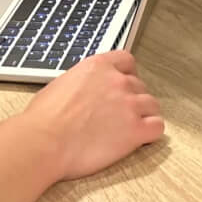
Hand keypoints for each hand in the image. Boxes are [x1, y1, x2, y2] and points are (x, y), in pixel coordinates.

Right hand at [20, 50, 162, 180]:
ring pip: (153, 106)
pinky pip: (157, 127)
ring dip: (144, 116)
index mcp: (98, 66)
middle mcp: (118, 81)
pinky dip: (150, 134)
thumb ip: (81, 83)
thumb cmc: (44, 119)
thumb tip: (82, 92)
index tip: (122, 87)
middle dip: (132, 100)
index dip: (127, 75)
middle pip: (140, 86)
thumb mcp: (60, 85)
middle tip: (119, 116)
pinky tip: (138, 140)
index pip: (127, 61)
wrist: (45, 141)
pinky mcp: (135, 129)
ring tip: (128, 129)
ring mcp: (129, 104)